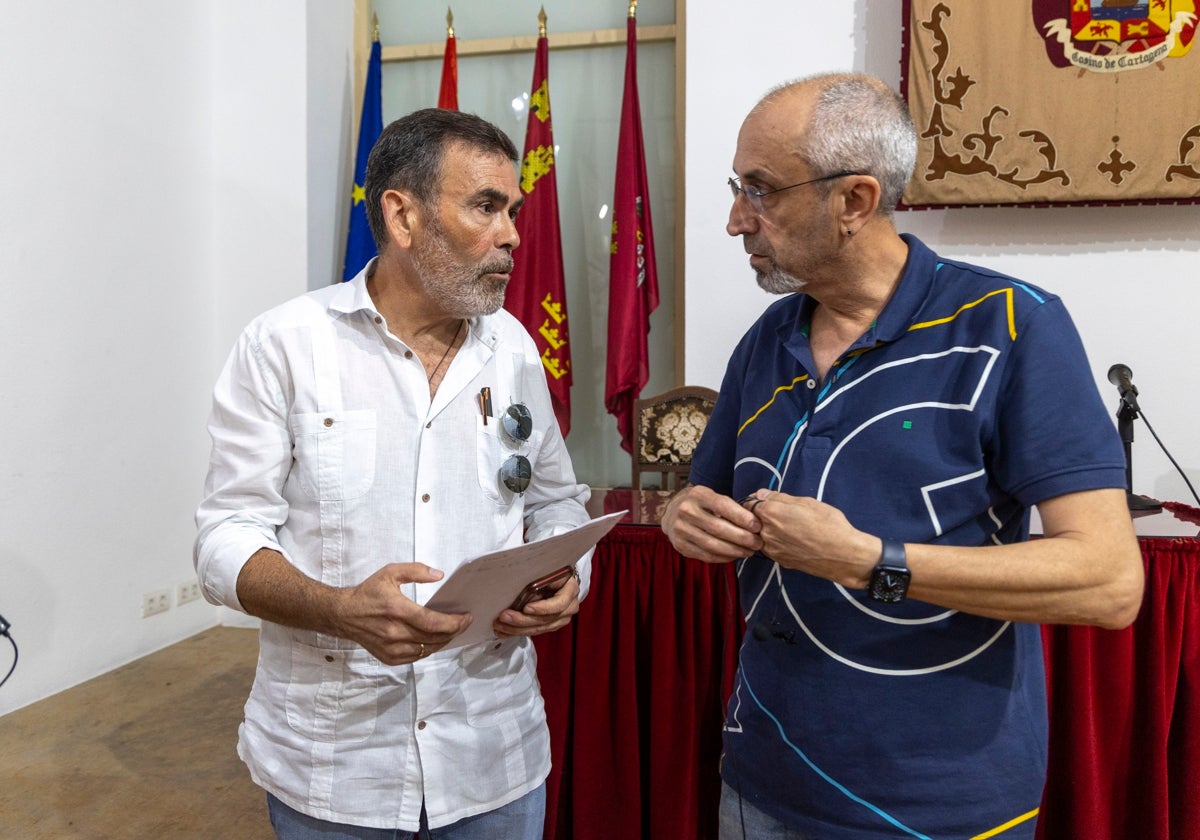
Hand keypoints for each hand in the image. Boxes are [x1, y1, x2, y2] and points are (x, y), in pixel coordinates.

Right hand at [334, 562, 472, 665]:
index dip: (454, 622)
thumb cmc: (368, 593)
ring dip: (444, 641)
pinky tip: (435, 639)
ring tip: (453, 630)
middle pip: (434, 638)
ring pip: (428, 650)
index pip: (433, 622)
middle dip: (454, 631)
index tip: (466, 617)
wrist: (343, 614)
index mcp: (397, 610)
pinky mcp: (389, 657)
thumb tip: (438, 575)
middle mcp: (394, 632)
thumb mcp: (390, 572)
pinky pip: (417, 657)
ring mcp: (391, 648)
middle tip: (464, 622)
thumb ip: (416, 571)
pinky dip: (429, 649)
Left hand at [493, 573, 580, 637]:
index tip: (526, 608)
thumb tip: (516, 584)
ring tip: (500, 625)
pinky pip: (534, 632)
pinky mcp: (552, 625)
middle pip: (546, 620)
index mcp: (570, 589)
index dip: (542, 608)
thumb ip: (537, 579)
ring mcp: (562, 618)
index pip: (559, 603)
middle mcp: (569, 606)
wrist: (559, 578)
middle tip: (504, 617)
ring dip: (517, 629)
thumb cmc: (551, 571)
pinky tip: (505, 631)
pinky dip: (517, 632)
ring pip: (539, 629)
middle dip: (522, 620)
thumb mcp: (547, 570)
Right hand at [661, 484, 762, 562]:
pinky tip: (735, 555)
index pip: (722, 506)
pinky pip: (706, 555)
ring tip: (749, 551)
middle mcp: (686, 510)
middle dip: (742, 538)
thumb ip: (731, 507)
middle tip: (758, 543)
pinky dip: (724, 557)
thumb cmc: (702, 505)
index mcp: (697, 494)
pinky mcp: (680, 545)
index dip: (742, 517)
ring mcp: (681, 529)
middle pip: (718, 528)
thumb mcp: (712, 497)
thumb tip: (756, 522)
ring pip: (713, 545)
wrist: (673, 513)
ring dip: (735, 550)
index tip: (757, 526)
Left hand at [745, 490, 877, 586]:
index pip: (748, 504)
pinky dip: (776, 543)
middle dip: (762, 516)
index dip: (755, 501)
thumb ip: (780, 498)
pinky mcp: (779, 561)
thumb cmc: (829, 524)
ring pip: (761, 536)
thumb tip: (761, 494)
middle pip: (753, 521)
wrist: (843, 555)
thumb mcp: (807, 502)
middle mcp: (766, 532)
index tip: (765, 501)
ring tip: (789, 529)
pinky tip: (793, 541)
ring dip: (768, 531)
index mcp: (770, 513)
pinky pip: (771, 548)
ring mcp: (771, 549)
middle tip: (781, 515)